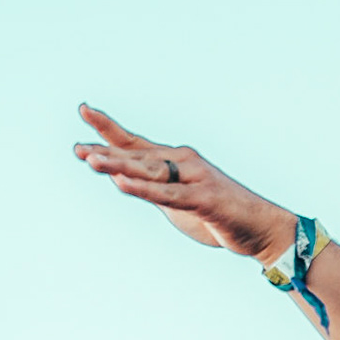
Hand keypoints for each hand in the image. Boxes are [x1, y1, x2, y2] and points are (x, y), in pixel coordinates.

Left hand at [73, 104, 292, 263]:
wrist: (261, 228)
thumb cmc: (218, 215)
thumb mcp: (176, 203)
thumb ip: (150, 190)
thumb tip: (120, 179)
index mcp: (175, 161)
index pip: (135, 142)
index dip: (108, 128)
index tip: (84, 111)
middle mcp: (183, 162)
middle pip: (136, 155)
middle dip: (105, 152)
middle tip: (78, 150)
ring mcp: (194, 178)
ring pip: (148, 170)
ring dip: (118, 165)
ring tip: (89, 160)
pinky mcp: (204, 198)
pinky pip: (168, 194)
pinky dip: (143, 189)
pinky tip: (122, 183)